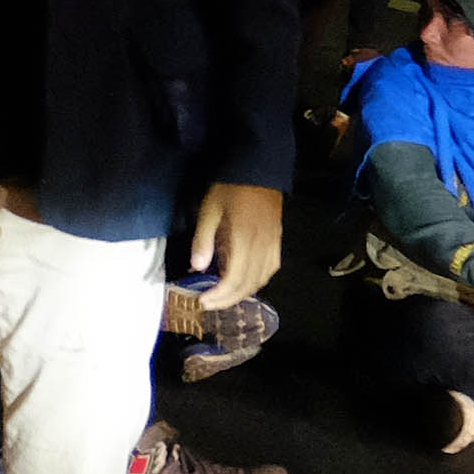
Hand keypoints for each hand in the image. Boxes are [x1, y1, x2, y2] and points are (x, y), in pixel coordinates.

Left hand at [184, 182, 284, 305]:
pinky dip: (256, 281)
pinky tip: (243, 281)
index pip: (234, 279)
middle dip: (228, 299)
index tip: (202, 301)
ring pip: (261, 279)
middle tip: (209, 304)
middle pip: (248, 284)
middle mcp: (262, 246)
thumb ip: (203, 240)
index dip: (219, 296)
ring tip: (222, 296)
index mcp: (244, 239)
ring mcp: (272, 244)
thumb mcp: (209, 211)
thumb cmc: (230, 188)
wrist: (258, 169)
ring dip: (242, 292)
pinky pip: (270, 269)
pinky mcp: (277, 240)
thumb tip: (197, 268)